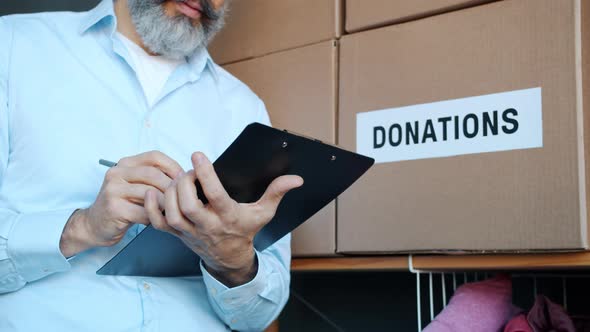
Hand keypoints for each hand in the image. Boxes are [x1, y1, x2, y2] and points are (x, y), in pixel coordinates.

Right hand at [59, 151, 182, 257]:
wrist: (95, 224)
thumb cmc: (124, 204)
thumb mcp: (137, 185)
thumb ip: (155, 177)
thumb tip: (186, 176)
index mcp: (125, 163)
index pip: (155, 156)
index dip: (173, 166)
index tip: (184, 179)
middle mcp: (117, 172)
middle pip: (154, 174)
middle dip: (172, 187)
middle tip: (182, 198)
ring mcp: (113, 190)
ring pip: (150, 194)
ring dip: (165, 204)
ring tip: (171, 210)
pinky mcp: (114, 208)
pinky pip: (144, 211)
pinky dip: (154, 217)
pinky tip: (156, 220)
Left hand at [145, 152, 302, 286]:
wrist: (229, 257)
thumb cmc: (245, 230)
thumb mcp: (263, 212)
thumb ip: (277, 192)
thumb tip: (296, 179)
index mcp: (228, 217)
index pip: (214, 195)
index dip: (205, 174)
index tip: (199, 155)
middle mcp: (207, 225)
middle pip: (188, 206)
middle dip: (184, 184)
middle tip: (189, 171)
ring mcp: (190, 232)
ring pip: (172, 214)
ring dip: (170, 194)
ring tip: (178, 180)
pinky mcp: (177, 234)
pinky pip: (158, 224)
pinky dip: (151, 208)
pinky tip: (153, 192)